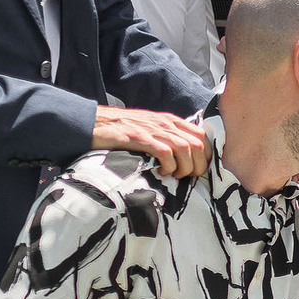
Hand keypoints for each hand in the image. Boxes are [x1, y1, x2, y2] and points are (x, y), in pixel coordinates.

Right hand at [91, 106, 210, 177]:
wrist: (92, 123)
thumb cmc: (121, 132)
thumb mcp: (149, 130)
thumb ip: (166, 139)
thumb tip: (184, 158)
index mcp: (170, 121)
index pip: (201, 135)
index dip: (207, 155)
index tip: (200, 169)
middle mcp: (165, 123)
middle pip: (198, 144)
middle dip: (198, 165)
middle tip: (188, 177)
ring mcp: (152, 129)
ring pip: (185, 148)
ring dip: (185, 167)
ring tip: (175, 176)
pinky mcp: (139, 137)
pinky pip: (165, 152)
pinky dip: (168, 165)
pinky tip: (161, 171)